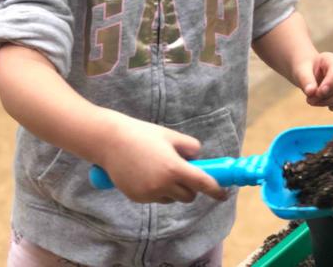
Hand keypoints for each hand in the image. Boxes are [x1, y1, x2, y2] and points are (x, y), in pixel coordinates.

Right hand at [98, 113, 228, 204]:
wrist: (109, 141)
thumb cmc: (142, 134)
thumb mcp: (171, 136)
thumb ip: (190, 147)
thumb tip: (197, 159)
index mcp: (174, 168)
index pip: (202, 184)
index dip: (216, 190)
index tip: (224, 194)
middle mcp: (162, 185)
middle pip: (188, 196)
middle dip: (191, 188)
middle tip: (186, 172)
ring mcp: (148, 194)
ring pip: (172, 199)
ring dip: (173, 189)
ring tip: (160, 167)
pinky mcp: (137, 197)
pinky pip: (156, 198)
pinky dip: (158, 190)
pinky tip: (146, 173)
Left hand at [296, 52, 332, 111]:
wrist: (307, 73)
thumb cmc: (305, 69)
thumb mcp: (301, 71)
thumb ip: (306, 80)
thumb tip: (311, 92)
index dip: (329, 83)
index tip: (318, 93)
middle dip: (324, 96)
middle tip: (309, 99)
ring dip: (328, 102)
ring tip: (313, 101)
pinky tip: (329, 107)